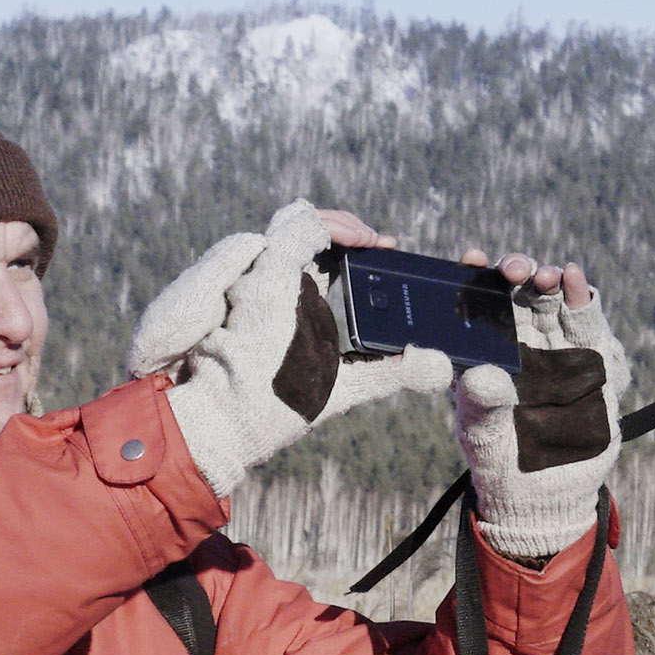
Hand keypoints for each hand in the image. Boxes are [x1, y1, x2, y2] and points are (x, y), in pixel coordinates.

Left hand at [131, 202, 449, 494]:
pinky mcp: (236, 308)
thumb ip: (390, 372)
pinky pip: (268, 273)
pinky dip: (298, 273)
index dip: (346, 227)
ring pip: (280, 247)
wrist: (212, 431)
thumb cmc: (267, 409)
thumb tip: (442, 368)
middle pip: (295, 227)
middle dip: (336, 232)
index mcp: (276, 283)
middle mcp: (254, 278)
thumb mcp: (334, 389)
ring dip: (318, 251)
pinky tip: (321, 295)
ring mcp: (241, 290)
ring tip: (354, 266)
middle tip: (370, 249)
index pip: (309, 224)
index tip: (376, 245)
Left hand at [448, 245, 625, 560]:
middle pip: (520, 294)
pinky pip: (588, 323)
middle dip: (518, 273)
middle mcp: (521, 342)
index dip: (474, 278)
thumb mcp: (484, 436)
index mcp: (485, 352)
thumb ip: (482, 406)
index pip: (478, 306)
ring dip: (552, 282)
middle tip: (514, 269)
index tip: (470, 259)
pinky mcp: (591, 359)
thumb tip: (481, 377)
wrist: (545, 496)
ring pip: (554, 302)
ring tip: (548, 275)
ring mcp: (557, 348)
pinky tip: (577, 282)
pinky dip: (583, 300)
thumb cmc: (502, 462)